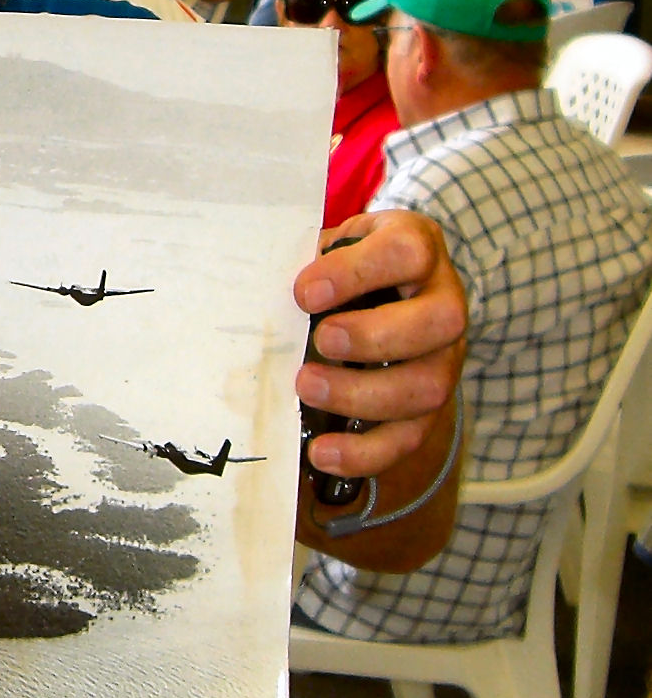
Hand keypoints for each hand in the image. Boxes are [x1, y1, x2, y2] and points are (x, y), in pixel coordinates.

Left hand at [294, 209, 466, 479]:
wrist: (382, 291)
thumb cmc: (345, 264)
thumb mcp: (329, 247)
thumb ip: (303, 261)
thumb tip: (252, 292)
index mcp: (417, 249)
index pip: (407, 252)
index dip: (357, 272)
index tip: (305, 292)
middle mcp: (444, 303)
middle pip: (439, 322)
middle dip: (375, 336)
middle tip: (321, 341)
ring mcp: (445, 358)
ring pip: (428, 386)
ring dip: (362, 394)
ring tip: (307, 387)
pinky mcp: (430, 406)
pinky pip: (410, 437)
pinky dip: (365, 451)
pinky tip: (322, 451)